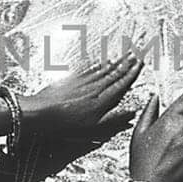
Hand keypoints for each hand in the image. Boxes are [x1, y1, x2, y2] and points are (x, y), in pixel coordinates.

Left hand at [19, 54, 142, 140]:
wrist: (43, 112)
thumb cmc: (66, 122)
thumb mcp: (94, 126)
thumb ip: (114, 118)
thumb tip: (131, 112)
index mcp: (102, 99)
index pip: (121, 83)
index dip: (132, 74)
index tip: (140, 65)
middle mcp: (94, 87)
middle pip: (114, 73)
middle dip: (126, 64)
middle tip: (136, 55)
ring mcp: (83, 81)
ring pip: (103, 69)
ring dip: (115, 62)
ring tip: (123, 55)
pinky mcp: (72, 79)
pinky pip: (88, 68)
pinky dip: (97, 64)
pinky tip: (101, 61)